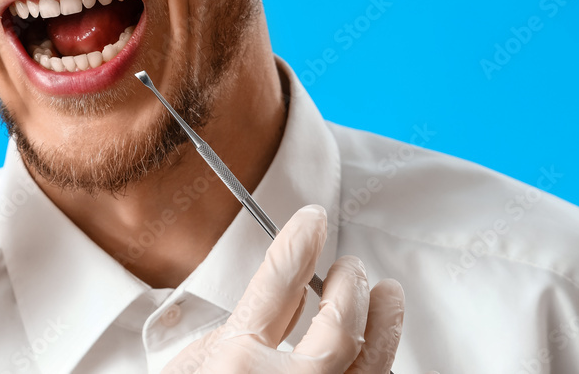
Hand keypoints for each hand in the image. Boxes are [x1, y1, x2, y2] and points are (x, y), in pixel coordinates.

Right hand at [162, 205, 404, 373]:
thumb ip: (232, 335)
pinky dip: (374, 369)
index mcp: (235, 360)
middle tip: (353, 266)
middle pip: (338, 320)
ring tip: (388, 295)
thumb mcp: (191, 367)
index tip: (313, 220)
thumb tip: (276, 301)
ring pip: (369, 363)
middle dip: (350, 284)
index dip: (300, 242)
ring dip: (383, 323)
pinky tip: (375, 354)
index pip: (279, 280)